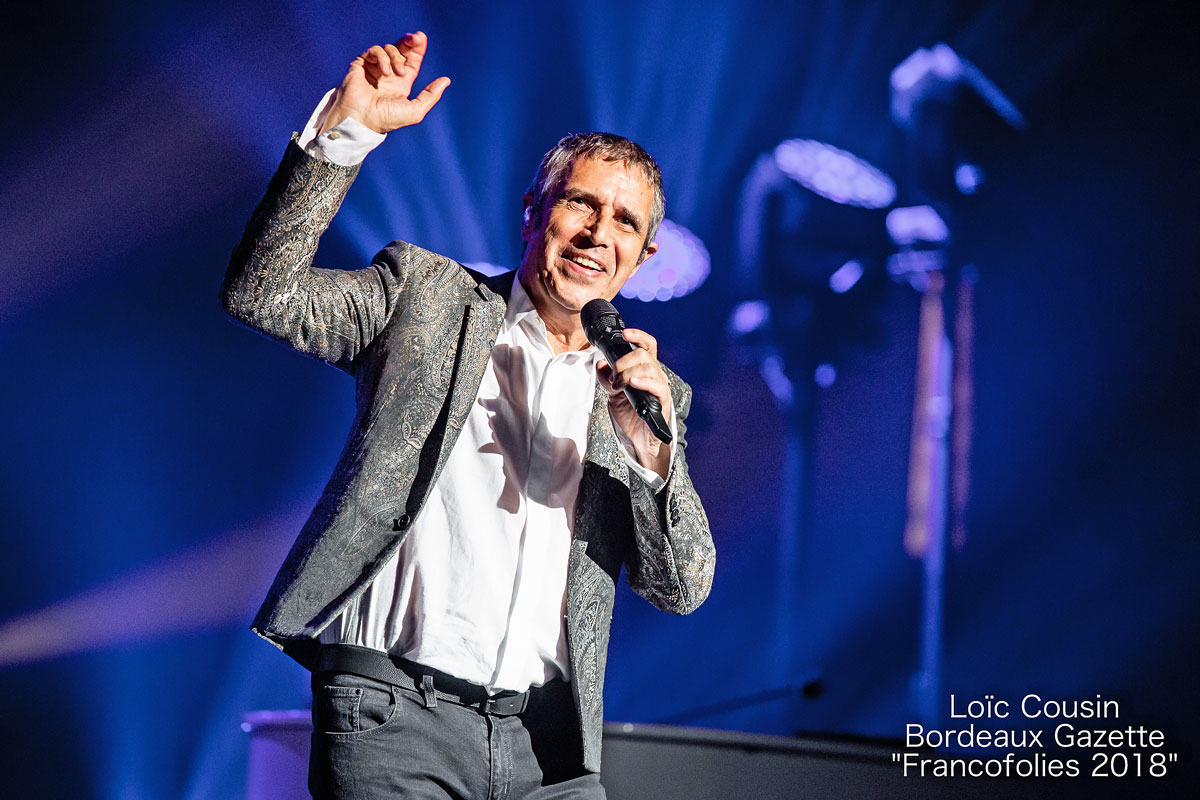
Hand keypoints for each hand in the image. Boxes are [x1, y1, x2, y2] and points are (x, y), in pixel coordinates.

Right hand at [319, 31, 449, 134]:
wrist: (363, 119)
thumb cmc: (387, 119)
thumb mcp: (415, 111)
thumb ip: (430, 95)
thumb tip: (446, 80)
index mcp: (401, 83)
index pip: (412, 60)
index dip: (417, 49)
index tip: (422, 38)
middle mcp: (389, 74)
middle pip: (401, 50)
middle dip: (409, 42)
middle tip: (416, 38)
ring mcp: (375, 68)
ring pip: (389, 49)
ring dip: (396, 58)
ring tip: (398, 73)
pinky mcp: (362, 64)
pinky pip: (374, 51)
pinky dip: (382, 58)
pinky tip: (385, 72)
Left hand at [597, 328, 673, 478]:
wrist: (638, 437)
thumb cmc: (630, 413)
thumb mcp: (612, 392)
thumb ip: (606, 377)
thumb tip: (600, 364)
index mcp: (645, 369)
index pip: (647, 345)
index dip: (638, 336)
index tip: (625, 334)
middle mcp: (655, 375)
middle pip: (643, 355)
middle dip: (623, 363)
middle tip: (613, 378)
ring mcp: (660, 387)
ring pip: (649, 367)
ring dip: (628, 373)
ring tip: (619, 385)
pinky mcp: (662, 400)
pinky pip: (656, 386)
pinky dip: (643, 381)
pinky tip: (632, 382)